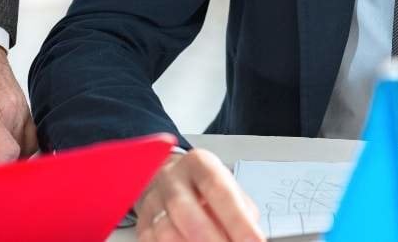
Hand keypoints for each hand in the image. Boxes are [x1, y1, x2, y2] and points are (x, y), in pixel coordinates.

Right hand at [135, 149, 263, 241]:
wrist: (169, 179)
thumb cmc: (204, 187)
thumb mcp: (228, 188)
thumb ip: (241, 212)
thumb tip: (250, 238)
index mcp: (199, 164)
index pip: (218, 190)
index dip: (237, 220)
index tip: (254, 241)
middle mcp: (171, 179)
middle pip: (184, 210)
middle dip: (210, 238)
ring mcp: (153, 202)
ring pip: (165, 231)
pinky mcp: (143, 225)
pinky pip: (152, 241)